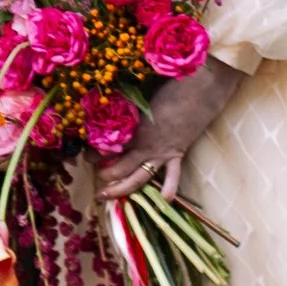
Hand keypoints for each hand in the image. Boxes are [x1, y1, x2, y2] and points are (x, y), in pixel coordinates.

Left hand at [93, 55, 241, 204]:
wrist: (200, 89)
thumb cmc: (168, 86)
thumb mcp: (141, 96)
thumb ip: (126, 107)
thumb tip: (108, 108)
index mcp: (134, 129)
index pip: (108, 147)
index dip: (94, 152)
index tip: (85, 154)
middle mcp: (145, 146)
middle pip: (120, 167)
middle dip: (104, 174)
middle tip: (95, 176)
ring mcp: (162, 152)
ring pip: (139, 177)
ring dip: (122, 188)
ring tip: (106, 195)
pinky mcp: (177, 153)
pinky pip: (173, 175)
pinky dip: (169, 188)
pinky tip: (164, 199)